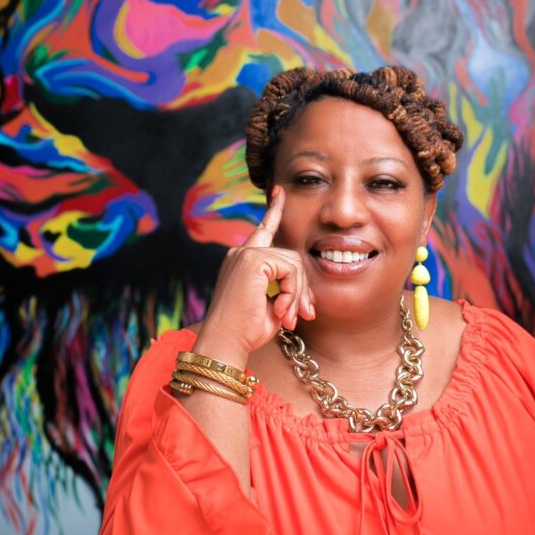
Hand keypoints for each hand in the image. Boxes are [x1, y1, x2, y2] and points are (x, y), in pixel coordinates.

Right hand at [194, 185, 314, 365]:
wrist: (226, 342)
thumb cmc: (246, 331)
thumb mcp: (272, 305)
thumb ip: (285, 287)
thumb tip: (308, 289)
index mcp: (243, 260)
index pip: (263, 230)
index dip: (273, 211)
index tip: (279, 192)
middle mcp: (241, 252)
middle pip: (291, 257)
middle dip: (302, 287)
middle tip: (304, 314)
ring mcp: (245, 253)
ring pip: (294, 264)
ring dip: (297, 295)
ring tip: (288, 317)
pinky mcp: (252, 260)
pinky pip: (290, 270)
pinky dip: (292, 293)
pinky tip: (281, 311)